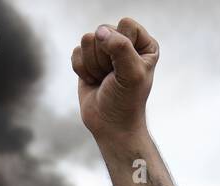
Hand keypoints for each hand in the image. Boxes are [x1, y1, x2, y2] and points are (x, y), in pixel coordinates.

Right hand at [71, 18, 158, 139]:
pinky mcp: (87, 60)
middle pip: (103, 30)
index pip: (125, 25)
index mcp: (143, 44)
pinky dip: (82, 70)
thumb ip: (120, 47)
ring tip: (104, 79)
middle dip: (104, 58)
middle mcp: (125, 43)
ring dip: (93, 65)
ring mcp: (105, 51)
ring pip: (87, 40)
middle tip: (112, 77)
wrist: (111, 126)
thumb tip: (99, 32)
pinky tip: (93, 81)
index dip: (121, 45)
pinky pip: (76, 52)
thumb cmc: (126, 101)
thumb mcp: (132, 73)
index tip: (125, 68)